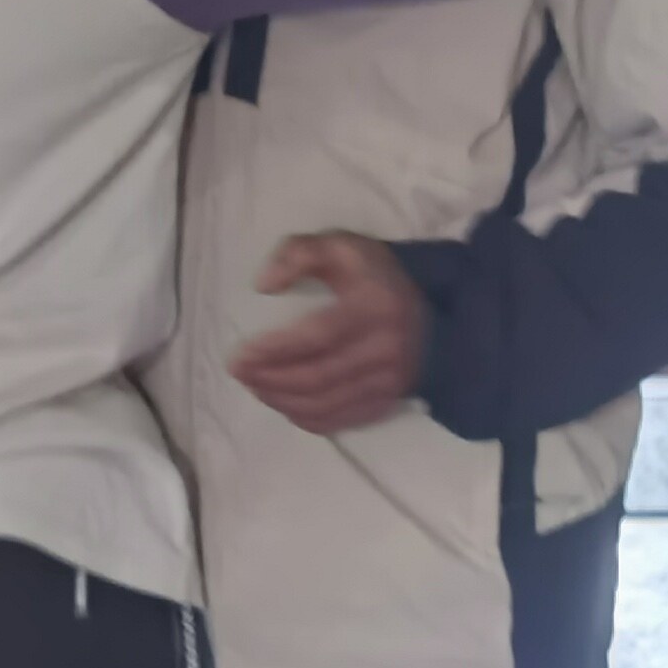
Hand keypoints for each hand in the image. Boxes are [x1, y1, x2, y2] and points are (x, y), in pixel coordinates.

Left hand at [228, 234, 427, 437]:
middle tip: (240, 374)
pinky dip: (304, 418)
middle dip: (271, 380)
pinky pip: (339, 421)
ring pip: (325, 404)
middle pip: (317, 377)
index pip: (317, 336)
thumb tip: (263, 286)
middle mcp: (385, 349)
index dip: (274, 350)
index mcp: (373, 306)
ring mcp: (389, 382)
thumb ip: (298, 253)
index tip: (239, 356)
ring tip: (256, 387)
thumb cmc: (373, 276)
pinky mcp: (386, 403)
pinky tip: (283, 403)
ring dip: (282, 401)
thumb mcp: (339, 246)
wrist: (428, 314)